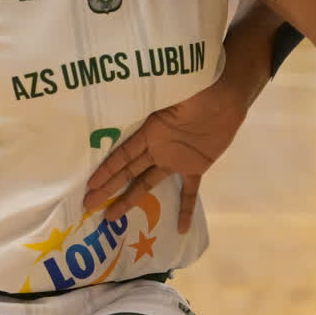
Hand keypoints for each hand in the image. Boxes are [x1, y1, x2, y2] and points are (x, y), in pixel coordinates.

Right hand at [82, 76, 248, 233]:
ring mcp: (175, 158)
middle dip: (108, 189)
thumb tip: (133, 87)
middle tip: (87, 206)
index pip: (123, 154)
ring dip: (130, 200)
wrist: (228, 93)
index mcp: (151, 130)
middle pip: (128, 172)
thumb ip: (157, 96)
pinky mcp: (196, 165)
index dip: (106, 170)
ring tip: (111, 218)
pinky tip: (180, 229)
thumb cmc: (200, 85)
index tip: (89, 185)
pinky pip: (189, 190)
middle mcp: (158, 147)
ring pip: (147, 183)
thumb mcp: (176, 88)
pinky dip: (185, 208)